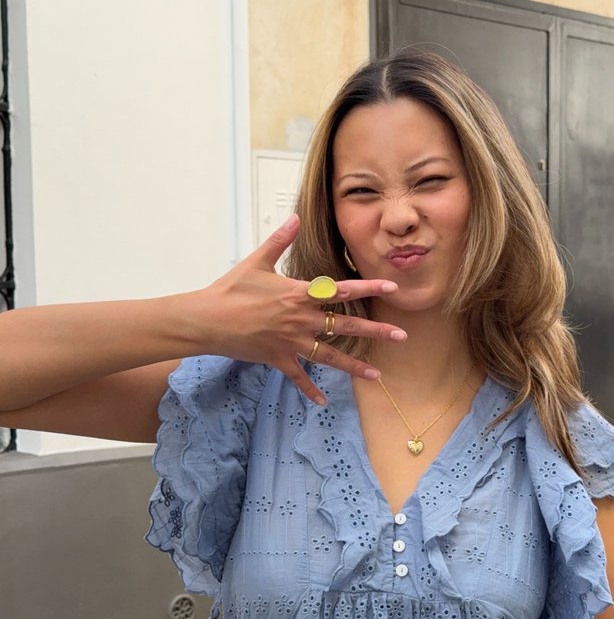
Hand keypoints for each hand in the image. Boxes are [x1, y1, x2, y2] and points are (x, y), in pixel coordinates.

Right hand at [184, 215, 406, 403]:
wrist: (207, 319)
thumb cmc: (230, 288)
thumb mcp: (256, 261)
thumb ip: (280, 240)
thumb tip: (295, 217)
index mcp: (299, 294)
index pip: (341, 290)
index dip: (369, 287)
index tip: (392, 287)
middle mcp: (300, 319)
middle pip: (345, 325)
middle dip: (375, 330)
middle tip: (401, 335)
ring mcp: (290, 341)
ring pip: (329, 356)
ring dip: (354, 365)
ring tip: (377, 374)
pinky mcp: (277, 358)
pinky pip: (298, 376)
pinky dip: (310, 390)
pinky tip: (324, 402)